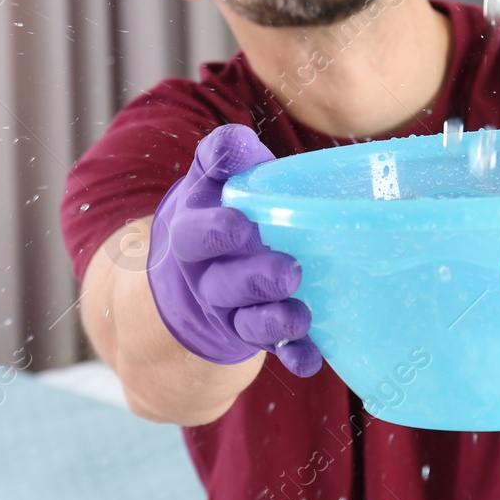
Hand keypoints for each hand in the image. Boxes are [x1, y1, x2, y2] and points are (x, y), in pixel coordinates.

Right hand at [146, 124, 323, 376]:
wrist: (189, 278)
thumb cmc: (212, 214)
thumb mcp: (207, 185)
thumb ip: (221, 159)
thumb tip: (238, 141)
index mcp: (192, 235)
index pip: (195, 234)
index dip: (215, 231)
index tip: (241, 225)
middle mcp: (207, 279)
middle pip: (225, 285)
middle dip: (255, 280)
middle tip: (289, 270)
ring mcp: (230, 312)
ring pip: (249, 323)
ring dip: (276, 321)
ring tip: (301, 313)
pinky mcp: (254, 335)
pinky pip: (274, 350)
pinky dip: (293, 355)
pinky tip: (310, 358)